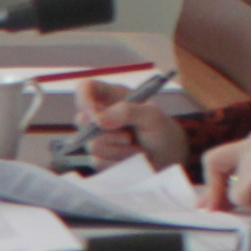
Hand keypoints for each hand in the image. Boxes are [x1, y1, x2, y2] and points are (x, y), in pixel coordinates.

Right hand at [81, 95, 197, 173]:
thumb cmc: (162, 131)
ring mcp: (99, 138)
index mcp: (112, 97)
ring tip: (135, 147)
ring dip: (118, 150)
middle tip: (127, 136)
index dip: (84, 98)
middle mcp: (101, 116)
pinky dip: (118, 162)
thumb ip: (127, 111)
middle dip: (107, 132)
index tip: (93, 115)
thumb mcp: (153, 116)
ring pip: (92, 145)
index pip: (86, 88)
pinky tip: (130, 158)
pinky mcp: (100, 157)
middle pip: (82, 120)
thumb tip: (98, 119)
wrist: (168, 159)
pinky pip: (98, 162)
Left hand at [202, 130, 250, 216]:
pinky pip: (240, 197)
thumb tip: (202, 204)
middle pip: (214, 162)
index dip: (210, 180)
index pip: (217, 156)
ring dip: (246, 200)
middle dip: (212, 190)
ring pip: (231, 187)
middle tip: (213, 210)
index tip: (208, 202)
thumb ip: (235, 184)